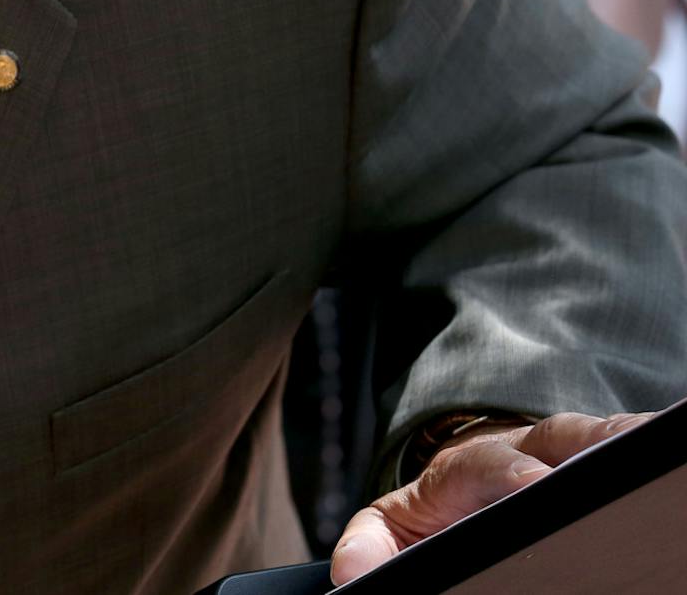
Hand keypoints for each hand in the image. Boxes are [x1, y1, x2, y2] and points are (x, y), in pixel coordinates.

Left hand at [329, 411, 653, 583]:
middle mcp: (521, 450)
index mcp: (466, 468)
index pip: (488, 463)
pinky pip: (621, 459)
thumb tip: (351, 572)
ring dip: (626, 441)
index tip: (535, 485)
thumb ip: (370, 545)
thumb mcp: (391, 528)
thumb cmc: (432, 515)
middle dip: (588, 442)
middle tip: (614, 457)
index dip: (511, 472)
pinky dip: (643, 456)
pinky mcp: (594, 469)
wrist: (461, 490)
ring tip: (655, 447)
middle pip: (559, 435)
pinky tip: (668, 463)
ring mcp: (563, 457)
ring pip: (597, 440)